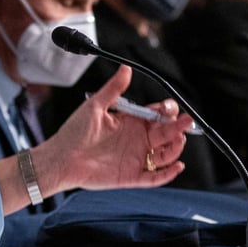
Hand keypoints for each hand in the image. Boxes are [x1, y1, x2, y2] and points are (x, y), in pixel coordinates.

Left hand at [33, 65, 190, 192]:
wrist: (61, 158)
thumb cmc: (74, 132)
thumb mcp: (95, 106)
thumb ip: (113, 89)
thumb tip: (126, 68)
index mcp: (131, 122)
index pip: (157, 115)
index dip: (167, 111)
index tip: (169, 109)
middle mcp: (136, 140)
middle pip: (166, 133)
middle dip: (179, 127)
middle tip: (186, 122)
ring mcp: (135, 158)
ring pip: (165, 155)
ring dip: (176, 148)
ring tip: (179, 140)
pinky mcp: (131, 176)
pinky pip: (155, 177)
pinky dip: (168, 174)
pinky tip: (177, 166)